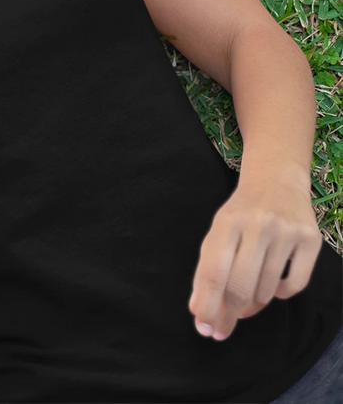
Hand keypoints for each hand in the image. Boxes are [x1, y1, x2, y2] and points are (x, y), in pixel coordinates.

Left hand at [189, 169, 322, 339]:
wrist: (276, 179)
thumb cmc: (241, 212)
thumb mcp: (218, 232)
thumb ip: (208, 269)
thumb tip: (199, 310)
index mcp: (226, 223)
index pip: (214, 273)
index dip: (208, 305)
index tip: (204, 329)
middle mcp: (257, 225)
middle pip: (240, 286)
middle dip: (228, 315)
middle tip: (222, 330)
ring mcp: (287, 232)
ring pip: (267, 290)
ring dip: (253, 304)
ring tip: (246, 301)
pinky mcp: (311, 239)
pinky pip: (295, 285)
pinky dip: (280, 294)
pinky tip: (272, 287)